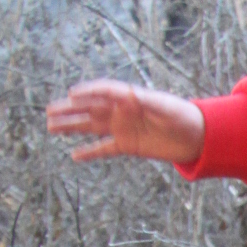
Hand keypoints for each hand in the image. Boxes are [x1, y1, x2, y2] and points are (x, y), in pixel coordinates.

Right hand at [45, 80, 204, 164]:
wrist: (197, 136)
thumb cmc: (183, 116)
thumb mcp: (165, 107)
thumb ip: (145, 101)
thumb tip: (126, 95)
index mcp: (129, 97)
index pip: (103, 92)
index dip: (87, 93)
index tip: (71, 96)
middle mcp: (121, 111)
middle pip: (89, 109)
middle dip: (69, 110)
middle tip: (49, 112)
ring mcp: (122, 128)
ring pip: (91, 127)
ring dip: (71, 127)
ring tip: (51, 127)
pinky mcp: (127, 146)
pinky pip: (104, 149)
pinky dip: (90, 152)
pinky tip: (73, 155)